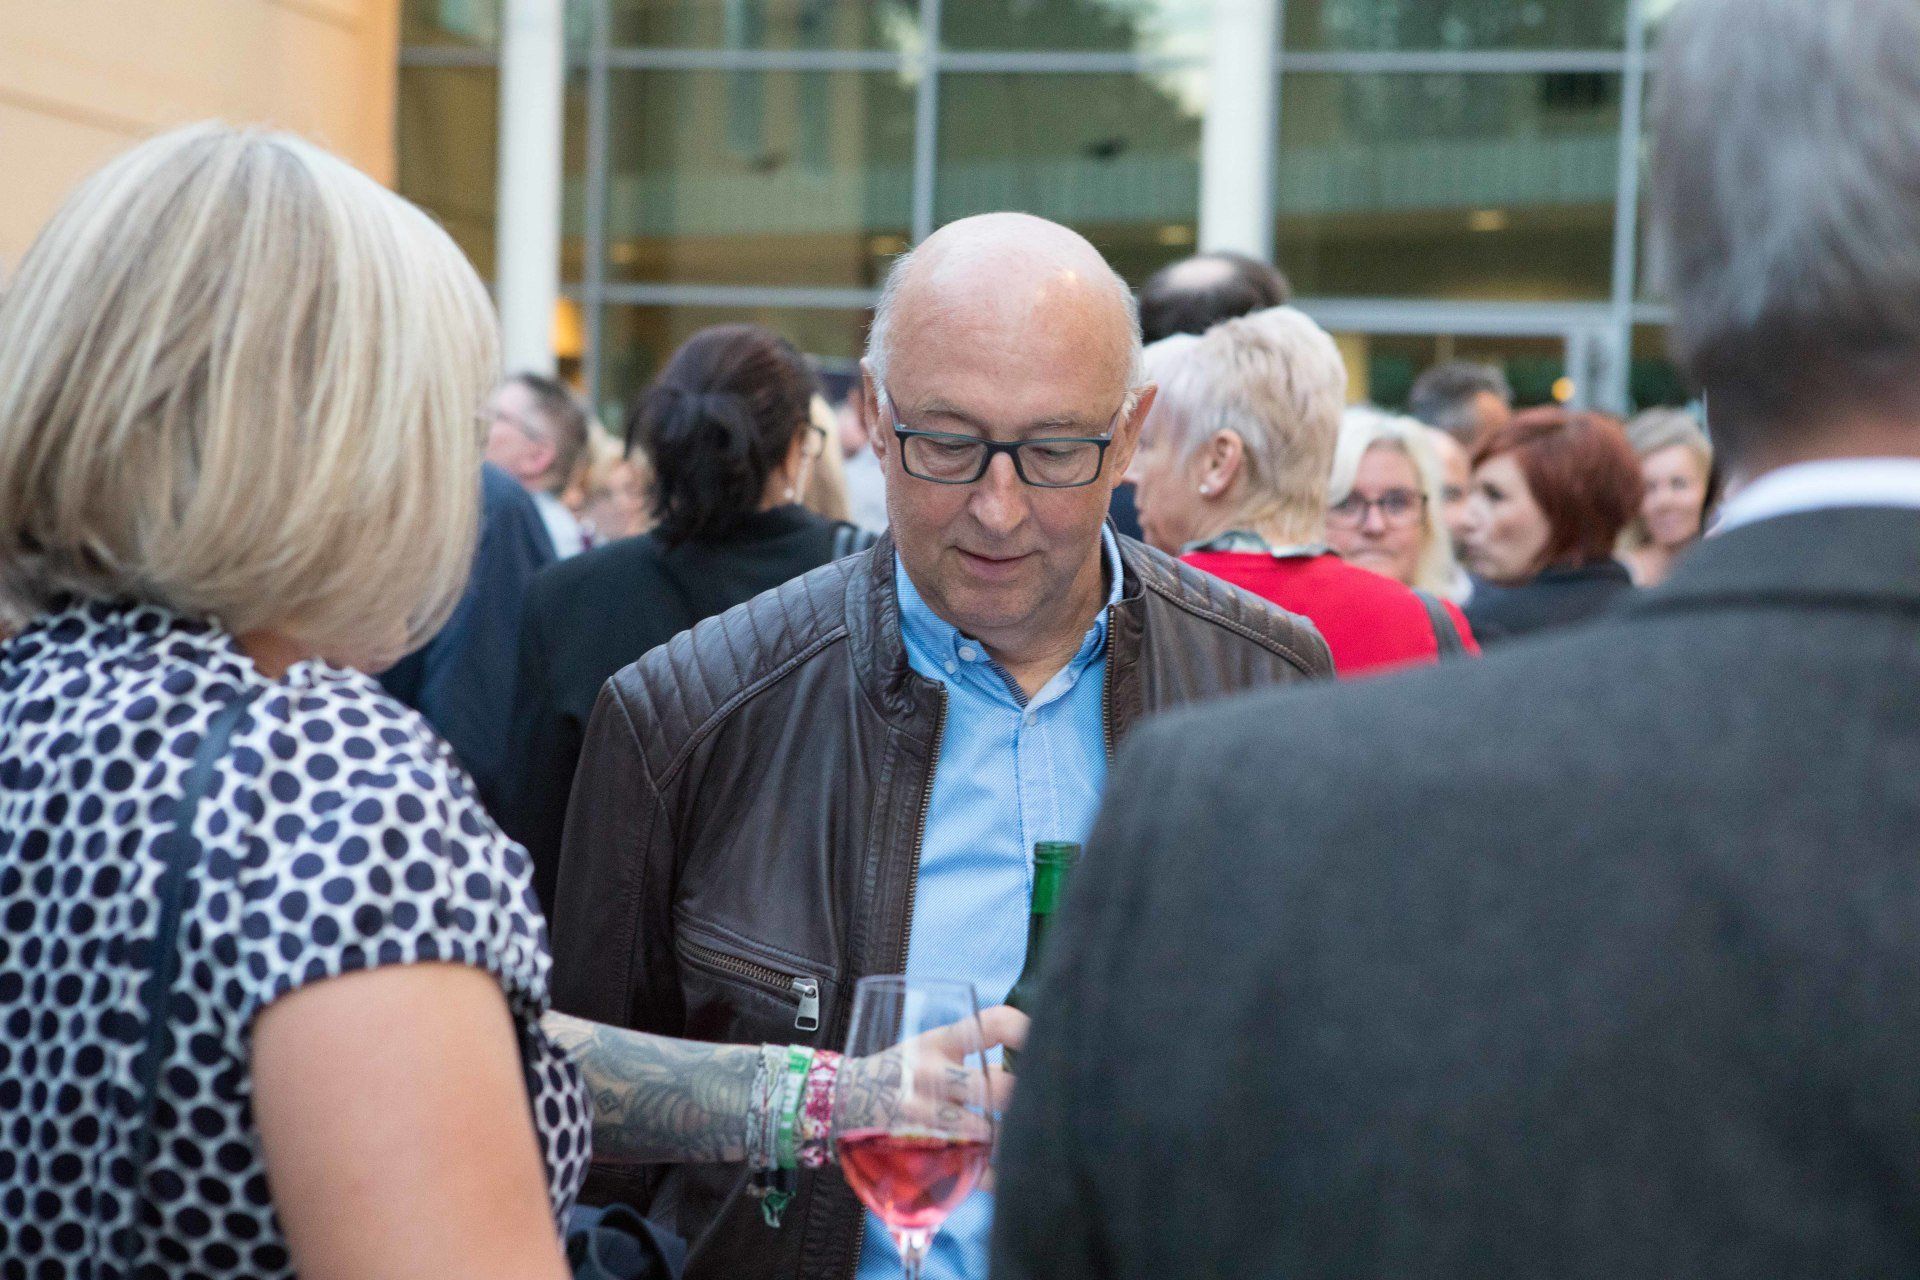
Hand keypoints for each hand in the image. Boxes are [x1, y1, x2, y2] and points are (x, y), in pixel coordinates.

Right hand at [833, 1005, 1027, 1188]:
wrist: (838, 1100)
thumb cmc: (897, 1072)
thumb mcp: (929, 1051)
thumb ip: (974, 1062)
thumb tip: (1021, 1073)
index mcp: (939, 1043)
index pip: (990, 1024)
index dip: (1024, 1030)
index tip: (1044, 1040)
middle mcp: (932, 1075)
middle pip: (1000, 1088)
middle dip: (1028, 1098)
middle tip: (1047, 1104)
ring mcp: (923, 1114)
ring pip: (987, 1132)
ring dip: (1013, 1139)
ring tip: (1031, 1142)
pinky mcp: (917, 1148)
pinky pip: (966, 1168)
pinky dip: (991, 1177)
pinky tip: (1004, 1176)